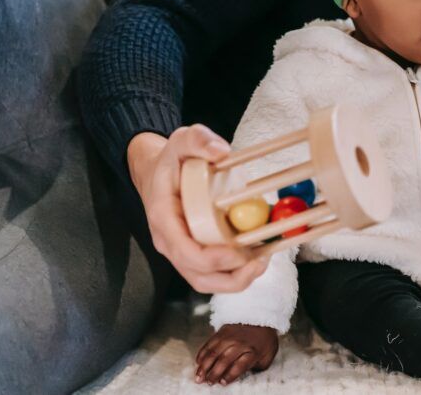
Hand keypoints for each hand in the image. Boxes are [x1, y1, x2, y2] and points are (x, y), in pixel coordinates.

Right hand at [127, 124, 267, 292]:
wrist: (158, 172)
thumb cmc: (172, 160)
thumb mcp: (181, 140)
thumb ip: (198, 140)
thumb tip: (220, 150)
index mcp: (164, 219)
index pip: (185, 252)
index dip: (213, 259)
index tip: (239, 252)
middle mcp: (170, 242)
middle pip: (198, 276)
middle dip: (231, 277)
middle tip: (259, 262)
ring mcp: (182, 251)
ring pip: (207, 281)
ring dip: (237, 279)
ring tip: (262, 262)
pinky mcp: (195, 253)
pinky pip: (214, 272)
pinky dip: (236, 271)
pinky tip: (257, 256)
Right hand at [195, 323, 278, 384]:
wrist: (262, 315)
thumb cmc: (265, 339)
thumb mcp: (269, 354)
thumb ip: (259, 366)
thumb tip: (247, 376)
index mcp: (254, 351)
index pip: (240, 366)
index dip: (230, 376)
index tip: (222, 383)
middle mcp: (241, 343)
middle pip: (224, 360)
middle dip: (214, 373)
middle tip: (208, 383)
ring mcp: (230, 336)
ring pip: (214, 352)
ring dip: (204, 366)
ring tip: (198, 377)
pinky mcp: (222, 330)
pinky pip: (209, 343)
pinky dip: (202, 353)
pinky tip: (198, 362)